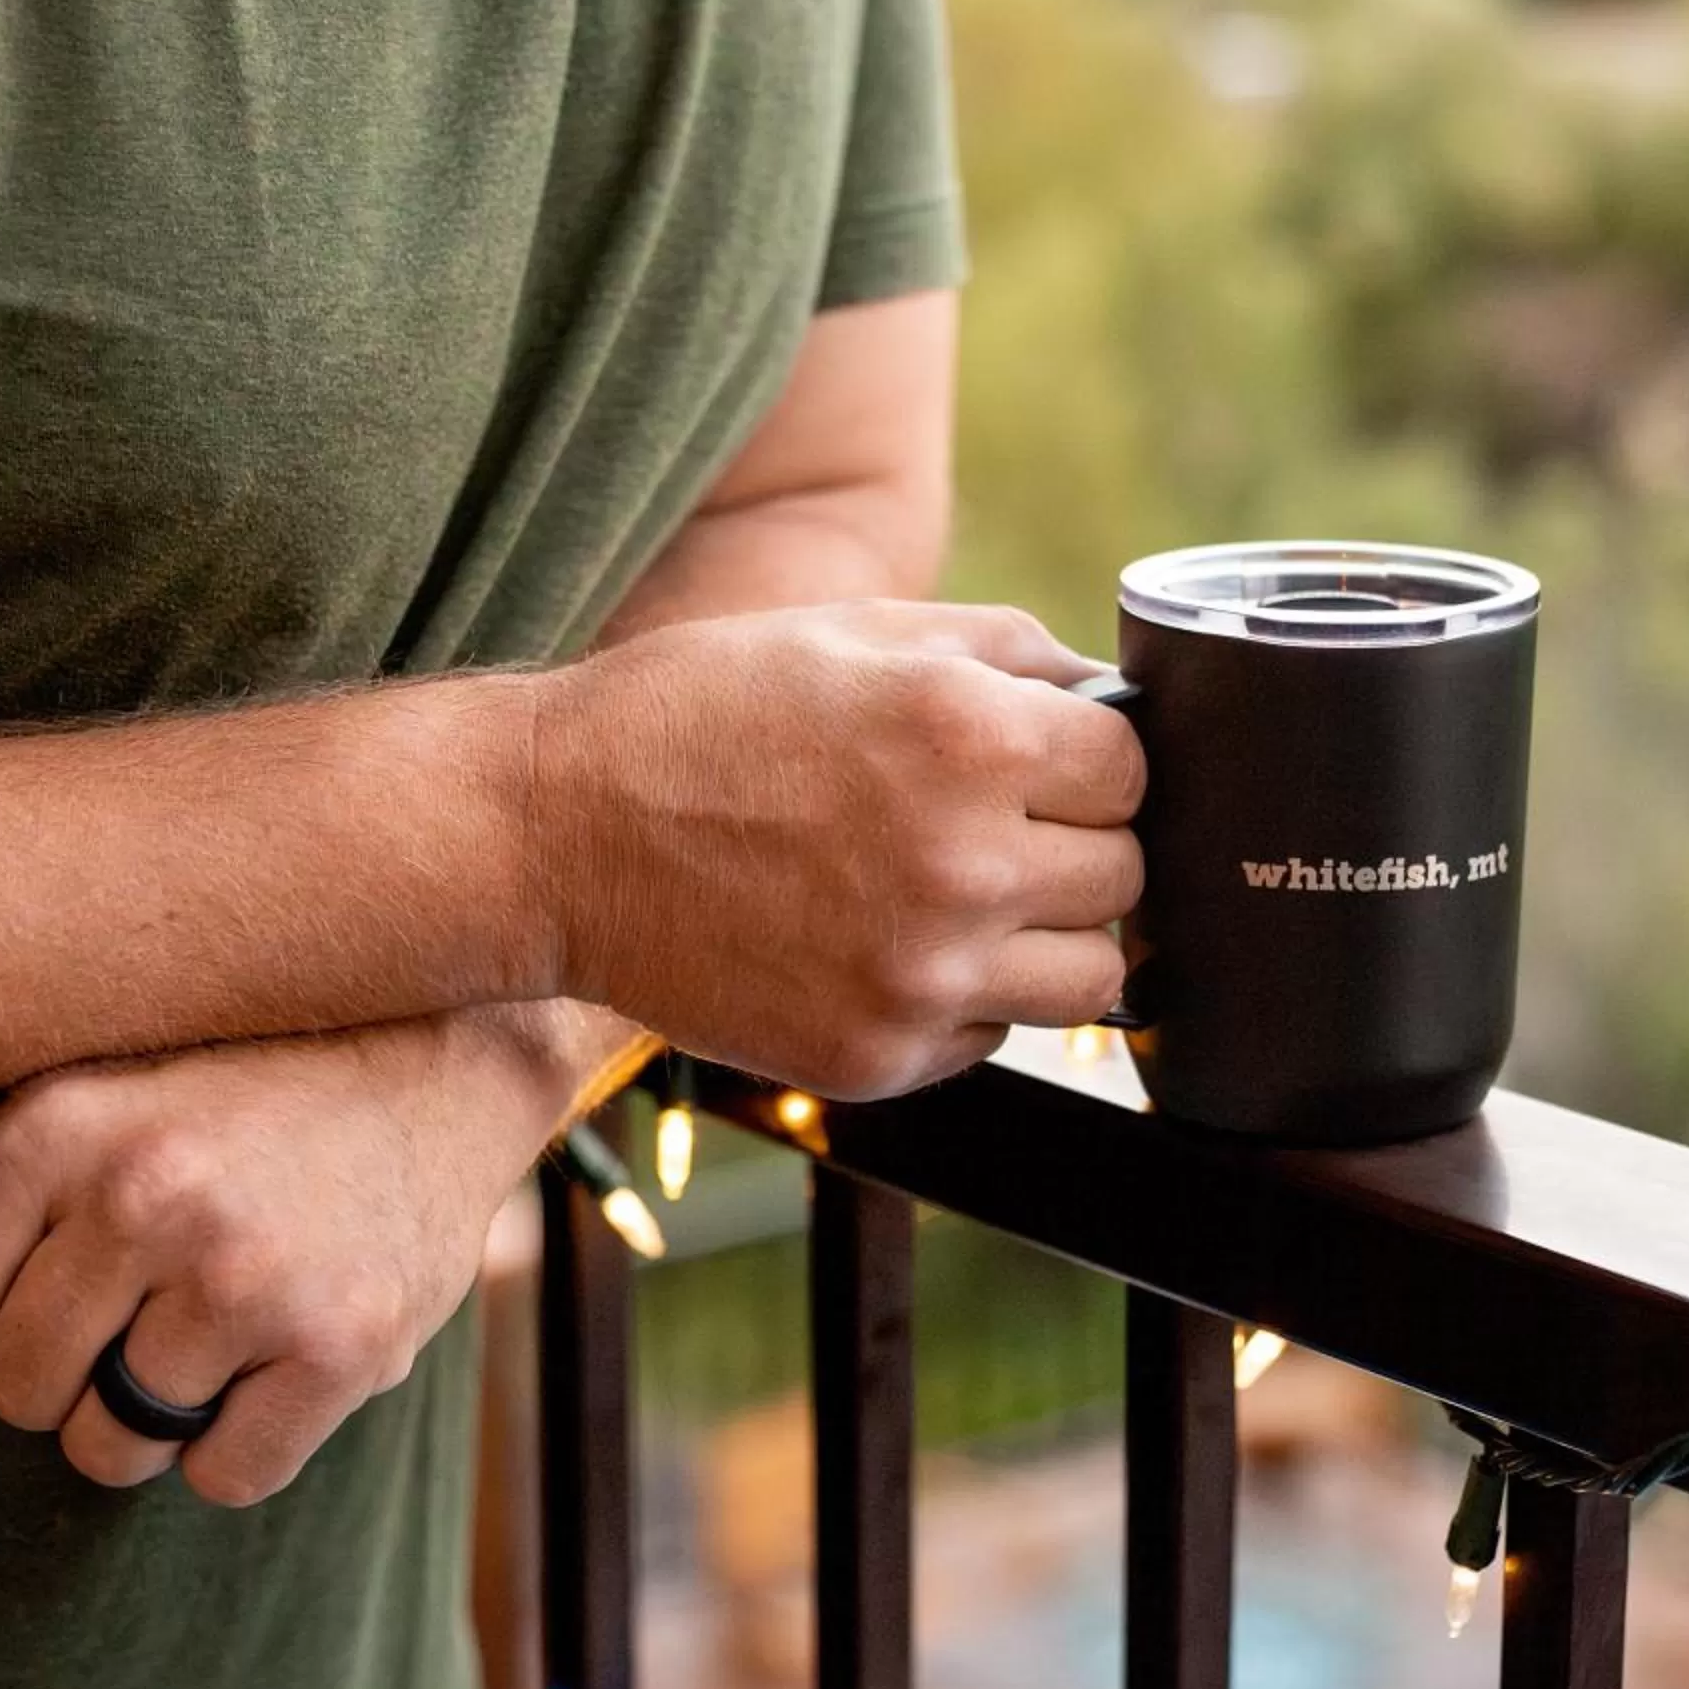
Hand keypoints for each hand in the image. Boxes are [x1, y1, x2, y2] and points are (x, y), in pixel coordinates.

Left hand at [0, 1011, 596, 1503]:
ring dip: (155, 1409)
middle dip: (66, 1366)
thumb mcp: (82, 1103)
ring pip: (114, 1446)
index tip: (56, 1262)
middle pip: (13, 1392)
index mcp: (57, 1120)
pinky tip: (280, 1349)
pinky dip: (246, 1440)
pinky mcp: (346, 1343)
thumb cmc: (237, 1078)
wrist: (449, 1057)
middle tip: (148, 1290)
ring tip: (218, 1313)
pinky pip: (226, 1476)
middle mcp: (148, 1192)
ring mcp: (251, 1273)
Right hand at [533, 600, 1144, 1100]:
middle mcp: (962, 866)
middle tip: (994, 829)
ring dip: (1048, 937)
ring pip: (1090, 981)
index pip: (1133, 772)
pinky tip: (887, 944)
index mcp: (970, 738)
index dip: (1090, 762)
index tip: (1042, 764)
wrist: (555, 834)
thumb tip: (1113, 700)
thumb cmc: (704, 714)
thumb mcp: (858, 631)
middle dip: (1074, 846)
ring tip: (966, 898)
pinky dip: (965, 997)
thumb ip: (1011, 654)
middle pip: (1125, 879)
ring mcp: (922, 977)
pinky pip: (993, 1037)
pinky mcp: (878, 1057)